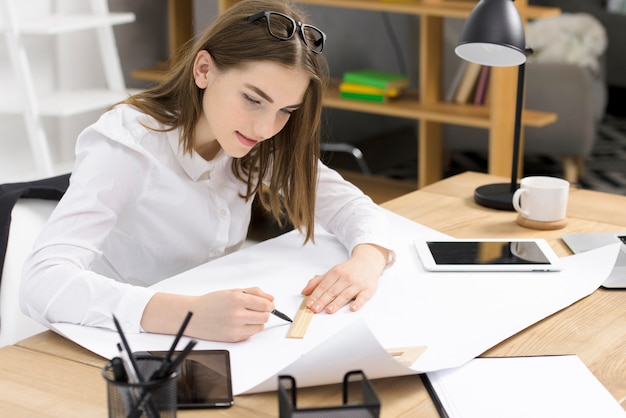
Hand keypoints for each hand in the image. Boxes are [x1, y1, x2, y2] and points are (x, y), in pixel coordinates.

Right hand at [142, 287, 274, 342]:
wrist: (193, 315)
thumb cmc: (211, 302)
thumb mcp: (233, 291)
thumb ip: (254, 292)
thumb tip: (270, 298)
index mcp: (238, 299)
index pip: (265, 304)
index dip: (269, 304)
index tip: (267, 304)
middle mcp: (237, 314)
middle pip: (265, 317)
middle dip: (264, 312)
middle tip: (256, 309)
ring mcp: (235, 328)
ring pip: (260, 327)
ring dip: (257, 322)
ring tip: (246, 316)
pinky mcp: (233, 338)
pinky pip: (250, 334)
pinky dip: (249, 329)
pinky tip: (239, 323)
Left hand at [301, 244, 389, 313]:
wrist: (368, 262)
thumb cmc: (349, 270)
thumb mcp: (332, 272)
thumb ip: (318, 282)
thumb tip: (305, 291)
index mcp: (336, 273)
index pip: (323, 286)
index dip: (315, 295)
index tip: (309, 304)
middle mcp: (346, 277)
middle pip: (333, 291)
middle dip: (323, 301)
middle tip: (315, 309)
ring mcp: (357, 284)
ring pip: (345, 294)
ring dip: (337, 303)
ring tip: (329, 310)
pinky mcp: (367, 290)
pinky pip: (362, 297)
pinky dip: (358, 303)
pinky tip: (352, 308)